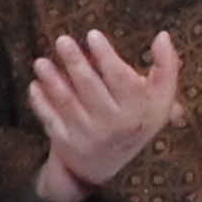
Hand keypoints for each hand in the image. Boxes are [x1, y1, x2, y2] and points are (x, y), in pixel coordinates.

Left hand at [23, 28, 180, 201]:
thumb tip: (163, 36)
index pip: (121, 79)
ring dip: (53, 81)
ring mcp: (89, 135)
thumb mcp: (161, 98)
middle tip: (62, 41)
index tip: (92, 35)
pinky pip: (51, 121)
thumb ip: (166, 67)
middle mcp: (115, 124)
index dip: (106, 56)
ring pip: (68, 102)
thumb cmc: (136, 119)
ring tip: (41, 62)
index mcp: (139, 109)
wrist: (110, 166)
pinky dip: (41, 103)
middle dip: (75, 63)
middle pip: (91, 88)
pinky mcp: (68, 143)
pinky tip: (34, 85)